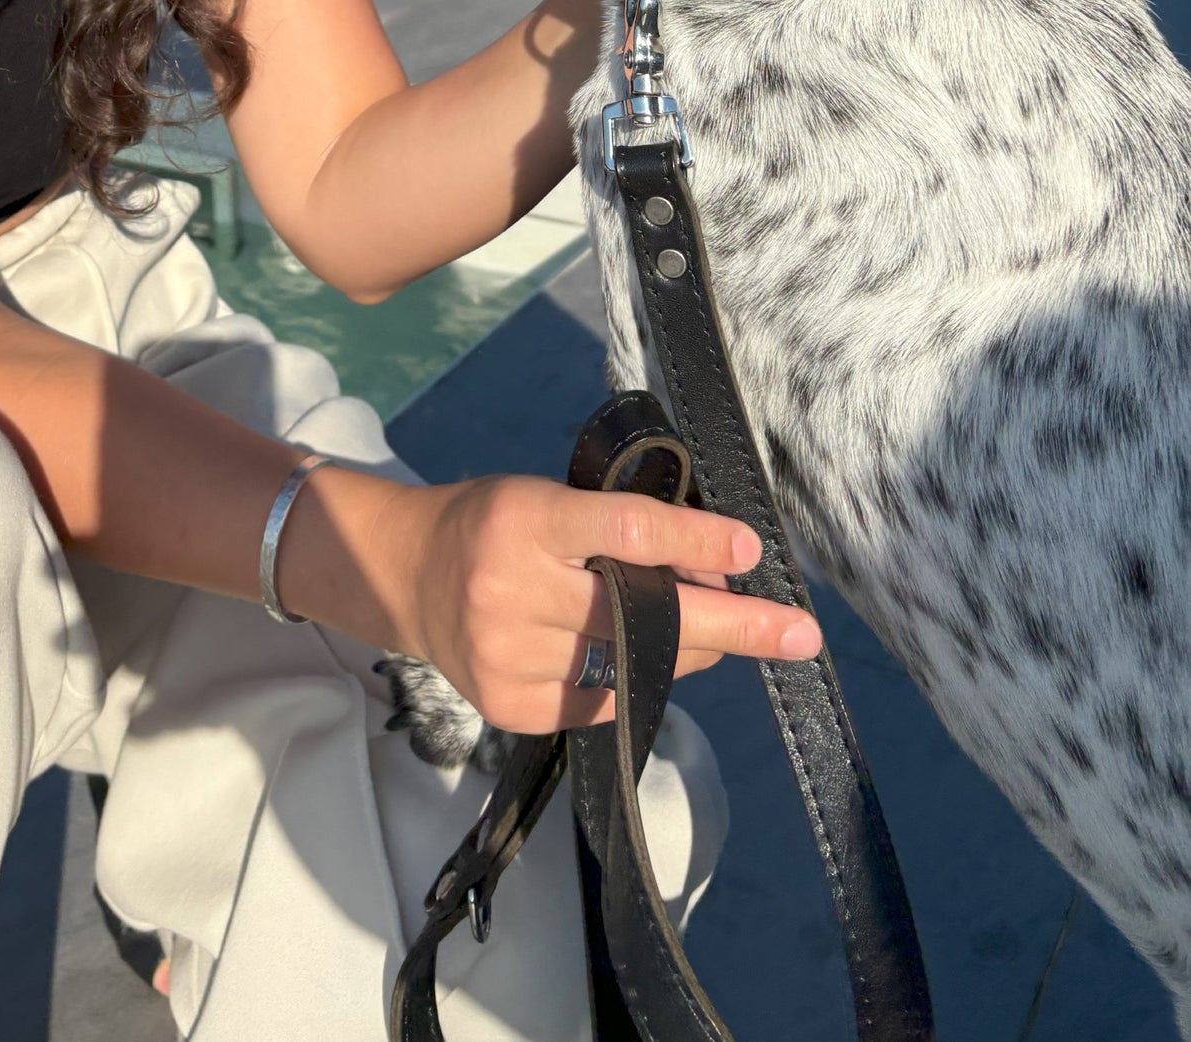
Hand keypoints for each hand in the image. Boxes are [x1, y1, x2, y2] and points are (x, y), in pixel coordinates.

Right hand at [388, 473, 820, 735]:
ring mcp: (509, 656)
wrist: (404, 574)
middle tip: (799, 633)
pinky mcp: (511, 706)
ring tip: (708, 632)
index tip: (751, 553)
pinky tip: (634, 657)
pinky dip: (634, 679)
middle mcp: (512, 589)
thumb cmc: (492, 522)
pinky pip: (602, 702)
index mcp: (523, 519)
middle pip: (642, 615)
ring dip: (685, 650)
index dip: (694, 542)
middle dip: (732, 625)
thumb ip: (616, 530)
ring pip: (631, 665)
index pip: (624, 531)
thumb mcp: (546, 499)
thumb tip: (713, 570)